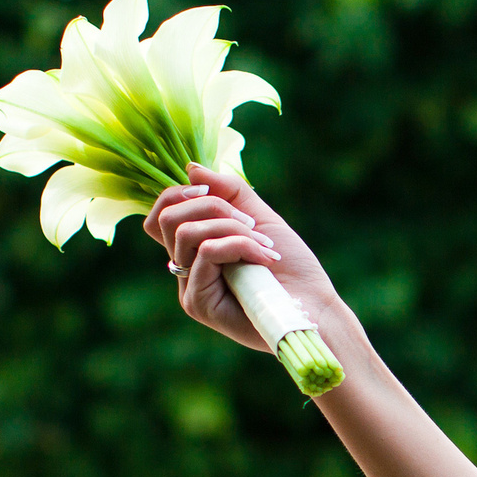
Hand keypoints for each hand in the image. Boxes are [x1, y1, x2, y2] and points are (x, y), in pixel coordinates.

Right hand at [143, 163, 339, 350]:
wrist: (315, 307)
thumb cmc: (291, 267)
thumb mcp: (260, 218)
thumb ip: (228, 193)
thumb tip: (190, 168)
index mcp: (195, 248)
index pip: (161, 214)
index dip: (180, 193)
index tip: (213, 191)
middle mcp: (186, 269)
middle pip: (167, 218)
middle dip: (213, 207)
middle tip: (251, 224)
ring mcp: (188, 287)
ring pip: (186, 233)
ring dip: (231, 228)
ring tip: (264, 246)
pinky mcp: (198, 303)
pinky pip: (207, 253)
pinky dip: (240, 245)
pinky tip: (264, 259)